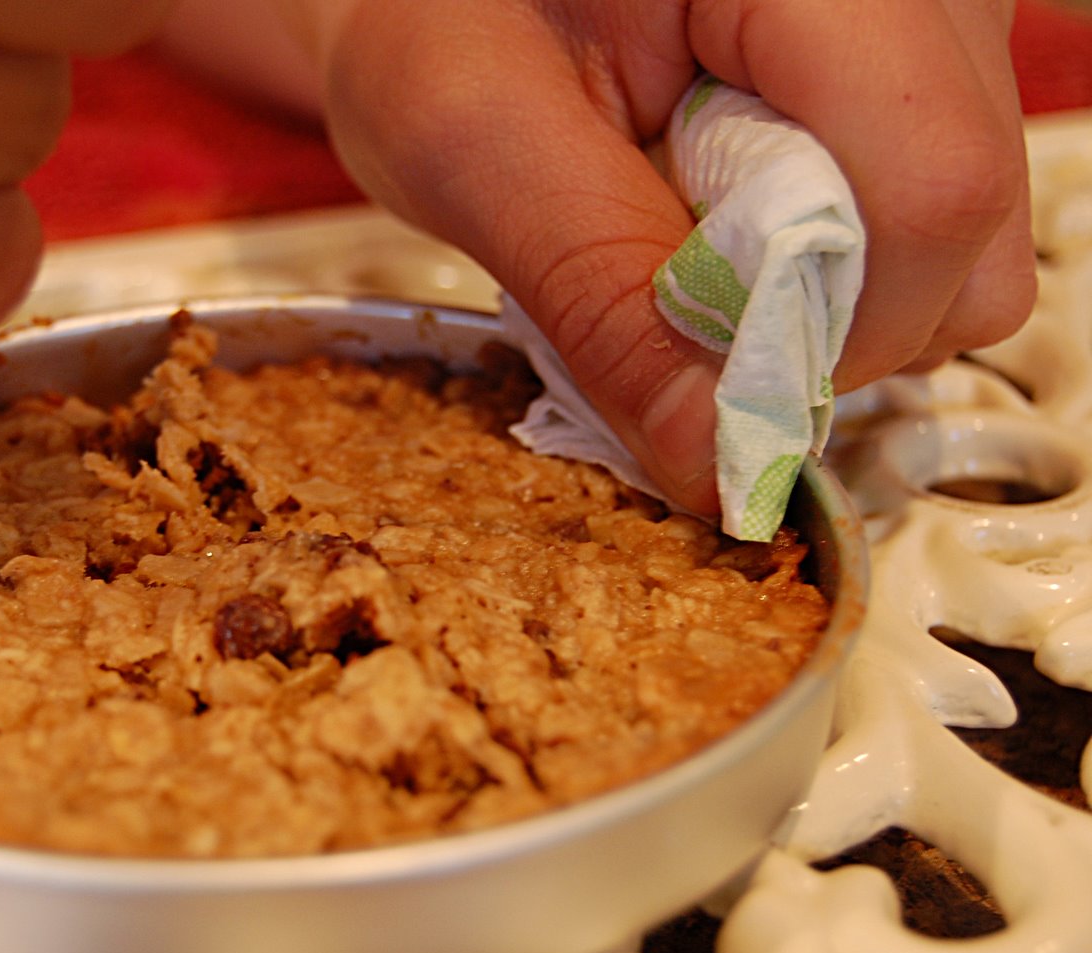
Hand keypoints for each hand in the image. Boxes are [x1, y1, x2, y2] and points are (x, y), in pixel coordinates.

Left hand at [283, 0, 1034, 513]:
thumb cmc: (435, 13)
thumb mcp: (473, 142)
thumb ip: (597, 295)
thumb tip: (718, 461)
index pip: (928, 180)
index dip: (817, 330)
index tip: (698, 386)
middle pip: (964, 227)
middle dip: (815, 329)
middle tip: (663, 297)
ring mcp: (930, 26)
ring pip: (965, 248)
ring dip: (821, 308)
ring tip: (681, 245)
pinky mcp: (915, 78)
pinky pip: (928, 234)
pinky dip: (826, 279)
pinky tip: (721, 229)